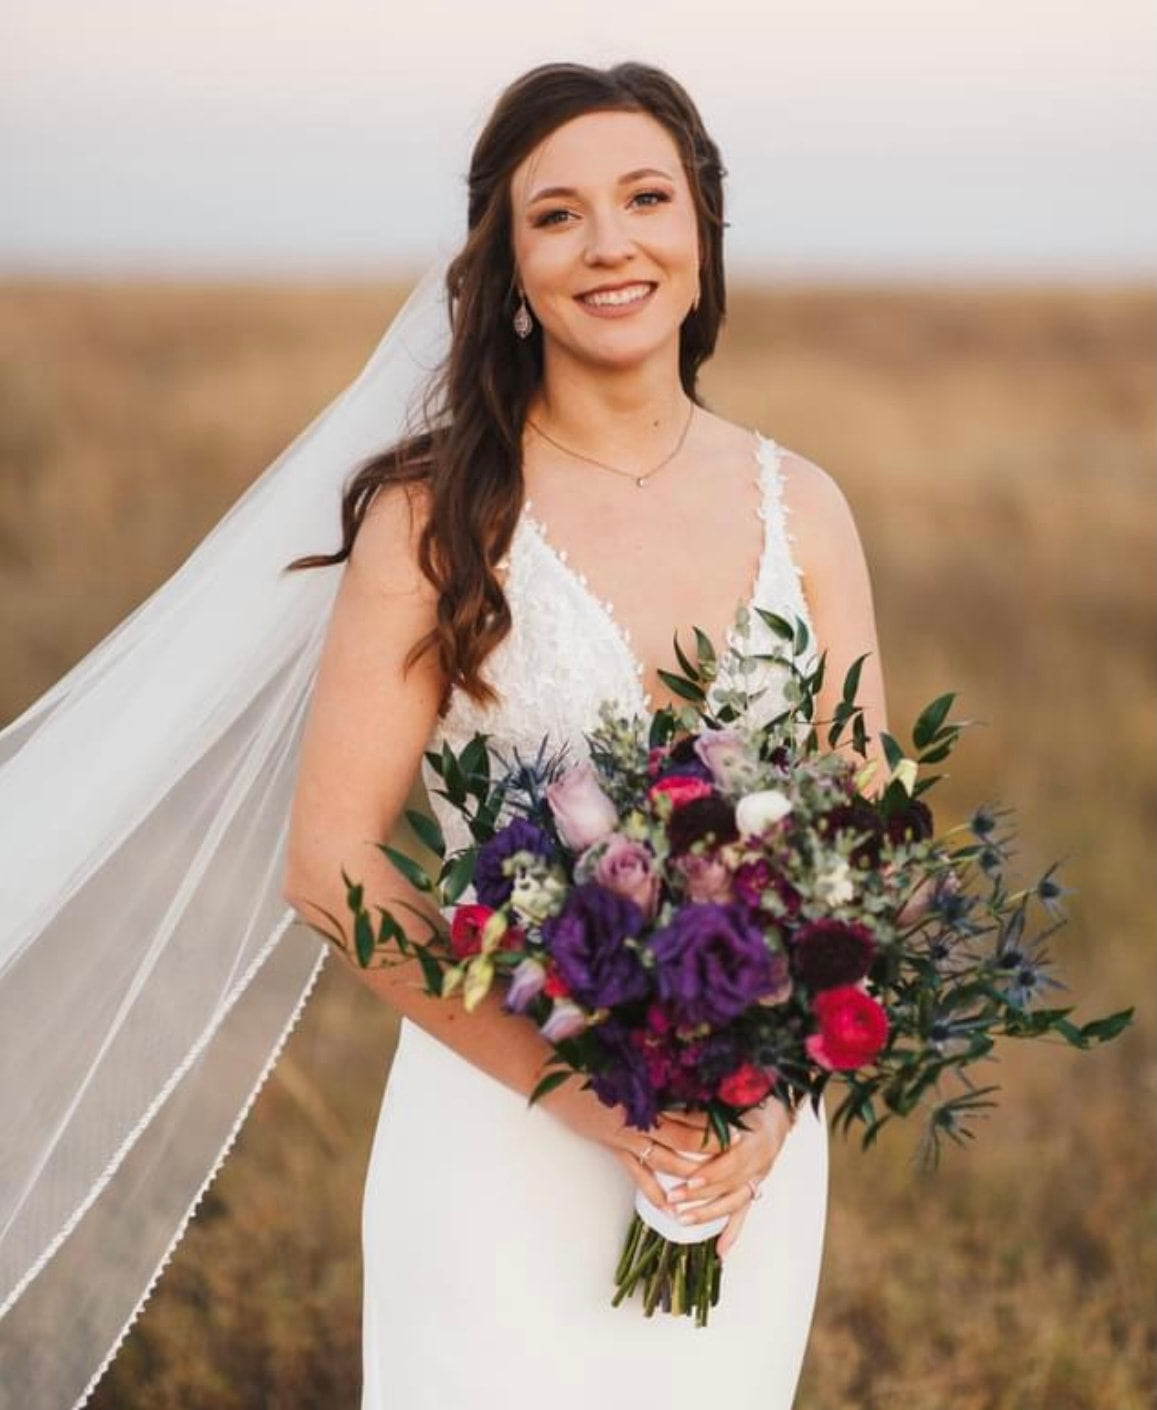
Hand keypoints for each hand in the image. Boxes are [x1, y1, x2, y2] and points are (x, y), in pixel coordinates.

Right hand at [539, 1081, 726, 1215]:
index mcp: (647, 1095)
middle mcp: (640, 1118)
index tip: (740, 1123)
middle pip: (684, 1137)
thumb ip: (657, 1076)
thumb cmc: (591, 1065)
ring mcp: (626, 1136)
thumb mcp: (628, 1065)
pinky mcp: (613, 1147)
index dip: (714, 1120)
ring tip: (714, 1181)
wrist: (555, 1079)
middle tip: (739, 1154)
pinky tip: (669, 1207)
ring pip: (665, 1159)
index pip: (688, 1111)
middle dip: (712, 1148)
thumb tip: (691, 1077)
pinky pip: (638, 1173)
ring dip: (689, 1172)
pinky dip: (654, 1190)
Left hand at [664, 1098, 794, 1258]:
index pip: (732, 1162)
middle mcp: (759, 1160)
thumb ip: (707, 1109)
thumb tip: (672, 1104)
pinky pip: (744, 1211)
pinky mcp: (755, 1185)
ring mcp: (758, 1176)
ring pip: (733, 1201)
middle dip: (699, 1194)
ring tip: (681, 1220)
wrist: (777, 1111)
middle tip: (673, 1198)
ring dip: (707, 1213)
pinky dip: (733, 1232)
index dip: (711, 1173)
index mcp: (755, 1138)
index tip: (689, 1180)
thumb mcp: (731, 1101)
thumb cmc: (750, 1101)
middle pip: (728, 1184)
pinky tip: (720, 1251)